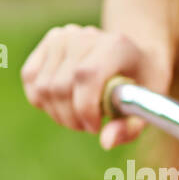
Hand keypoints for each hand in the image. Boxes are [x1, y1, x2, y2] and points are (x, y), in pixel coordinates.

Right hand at [21, 24, 170, 148]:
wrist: (135, 53)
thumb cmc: (143, 83)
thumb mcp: (147, 105)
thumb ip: (129, 127)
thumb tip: (106, 142)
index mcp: (115, 46)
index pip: (86, 76)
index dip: (85, 109)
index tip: (96, 127)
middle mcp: (84, 36)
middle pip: (60, 86)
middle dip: (72, 118)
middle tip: (89, 127)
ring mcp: (62, 37)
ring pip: (43, 87)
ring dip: (58, 113)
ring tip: (80, 117)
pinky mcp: (47, 42)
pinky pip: (31, 79)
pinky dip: (43, 101)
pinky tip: (64, 106)